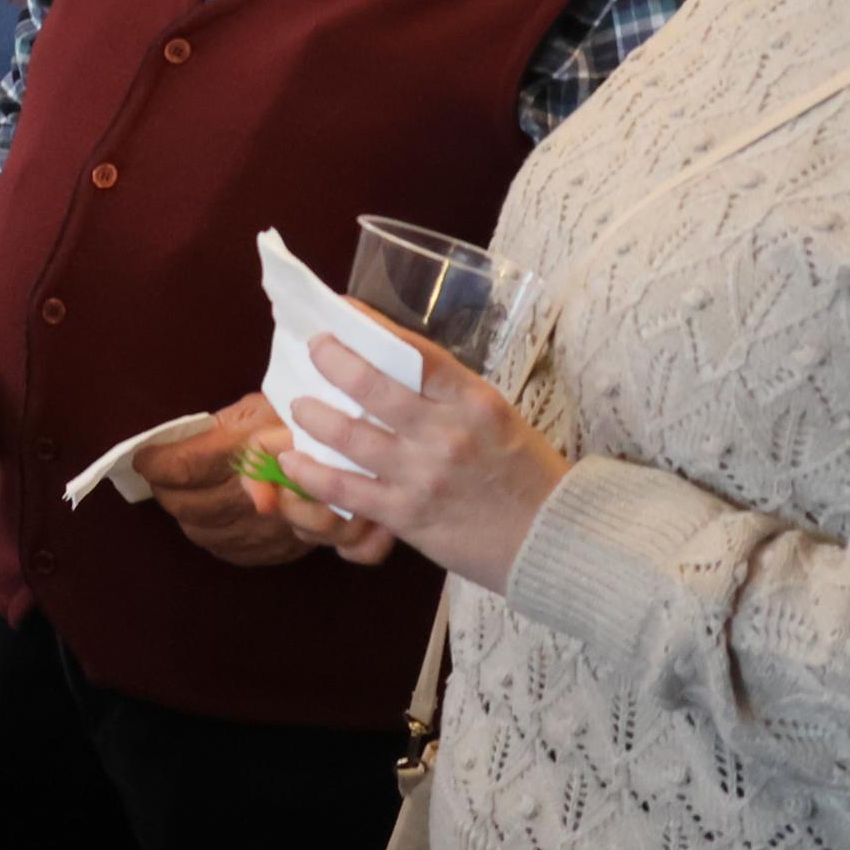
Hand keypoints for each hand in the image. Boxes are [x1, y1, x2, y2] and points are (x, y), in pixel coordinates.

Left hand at [131, 396, 321, 565]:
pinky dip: (214, 536)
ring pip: (205, 533)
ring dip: (187, 515)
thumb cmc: (305, 421)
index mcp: (251, 451)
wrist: (365, 457)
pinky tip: (216, 517)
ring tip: (185, 495)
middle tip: (160, 477)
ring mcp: (272, 529)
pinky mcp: (282, 549)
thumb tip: (172, 446)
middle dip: (165, 492)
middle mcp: (258, 496)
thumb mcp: (261, 407)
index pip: (183, 468)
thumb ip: (218, 430)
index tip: (144, 458)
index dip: (155, 465)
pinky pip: (231, 552)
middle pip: (188, 507)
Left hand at [244, 331, 568, 594]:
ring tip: (298, 406)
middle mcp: (447, 432)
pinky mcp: (406, 513)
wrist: (556, 539)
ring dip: (312, 415)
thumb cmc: (527, 475)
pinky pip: (344, 488)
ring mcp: (423, 474)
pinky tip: (292, 459)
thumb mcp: (497, 420)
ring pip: (348, 435)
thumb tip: (393, 372)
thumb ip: (448, 398)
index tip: (342, 310)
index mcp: (474, 401)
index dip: (371, 326)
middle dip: (331, 360)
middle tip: (313, 350)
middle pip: (371, 386)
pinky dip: (310, 471)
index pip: (414, 352)